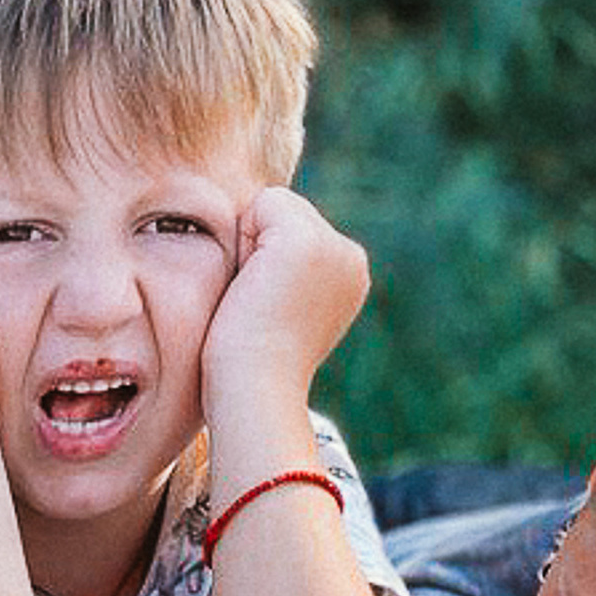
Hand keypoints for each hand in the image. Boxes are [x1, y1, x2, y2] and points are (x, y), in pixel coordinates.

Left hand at [200, 188, 367, 423]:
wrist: (254, 392)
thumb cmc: (247, 366)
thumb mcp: (275, 311)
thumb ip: (278, 274)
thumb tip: (255, 253)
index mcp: (347, 278)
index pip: (290, 232)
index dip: (260, 262)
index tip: (262, 311)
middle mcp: (351, 259)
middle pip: (283, 213)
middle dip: (256, 249)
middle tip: (255, 306)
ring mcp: (335, 247)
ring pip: (274, 206)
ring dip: (248, 247)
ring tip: (254, 298)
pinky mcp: (308, 241)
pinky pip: (264, 203)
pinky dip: (243, 239)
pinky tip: (252, 284)